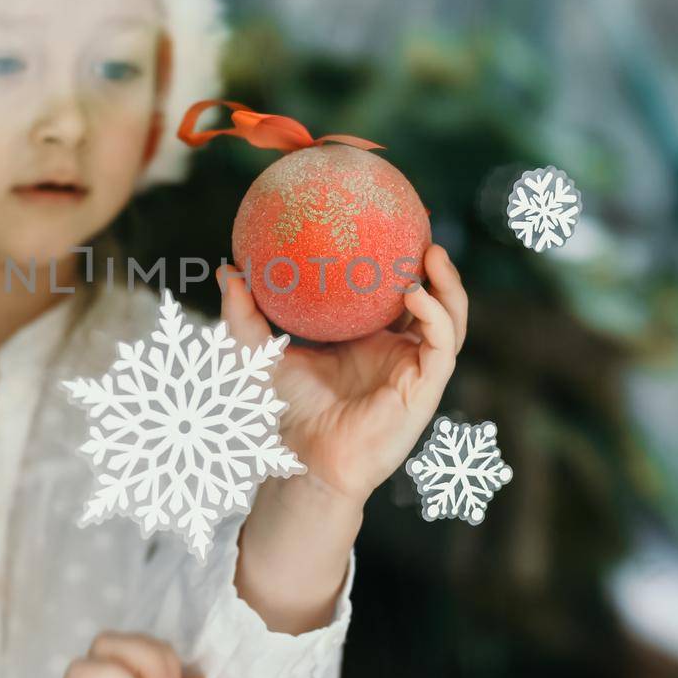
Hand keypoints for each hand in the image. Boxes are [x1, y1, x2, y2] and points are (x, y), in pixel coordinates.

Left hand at [216, 243, 468, 508]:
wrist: (302, 460)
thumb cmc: (285, 412)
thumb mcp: (259, 352)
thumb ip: (244, 314)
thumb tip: (227, 268)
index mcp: (370, 340)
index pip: (396, 291)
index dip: (402, 257)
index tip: (394, 216)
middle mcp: (398, 351)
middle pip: (434, 299)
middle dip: (437, 263)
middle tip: (422, 222)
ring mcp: (415, 370)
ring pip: (450, 319)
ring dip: (448, 286)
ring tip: (432, 253)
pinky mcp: (424, 390)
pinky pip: (441, 347)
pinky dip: (434, 316)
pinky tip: (413, 295)